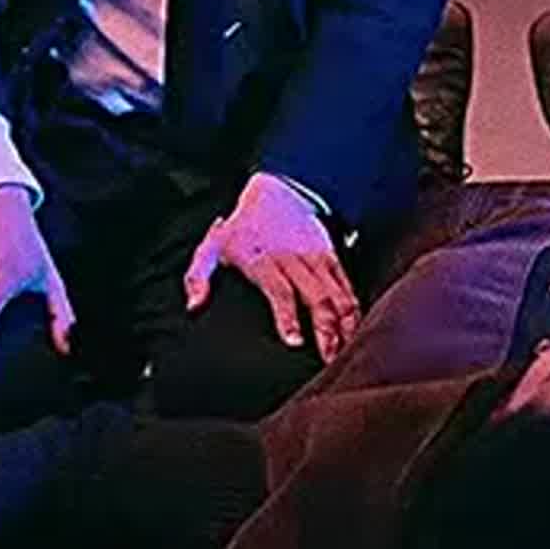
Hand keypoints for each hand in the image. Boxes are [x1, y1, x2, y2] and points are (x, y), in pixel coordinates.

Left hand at [185, 172, 358, 360]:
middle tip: (330, 357)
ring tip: (347, 350)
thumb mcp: (212, 247)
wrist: (278, 191)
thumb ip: (198, 277)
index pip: (280, 292)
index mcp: (264, 261)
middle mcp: (294, 259)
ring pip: (336, 294)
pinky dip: (354, 309)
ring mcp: (316, 258)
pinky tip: (355, 330)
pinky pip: (346, 286)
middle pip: (316, 297)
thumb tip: (194, 306)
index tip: (295, 342)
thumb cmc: (242, 227)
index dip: (288, 318)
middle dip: (326, 329)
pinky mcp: (331, 258)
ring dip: (344, 323)